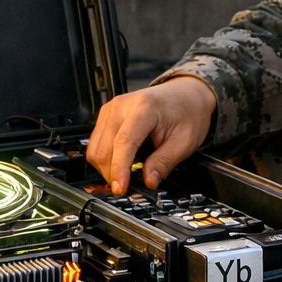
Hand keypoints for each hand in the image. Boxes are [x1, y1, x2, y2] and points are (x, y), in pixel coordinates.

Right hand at [86, 76, 217, 194]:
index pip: (124, 142)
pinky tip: (123, 161)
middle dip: (113, 174)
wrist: (185, 94)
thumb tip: (149, 182)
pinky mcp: (106, 115)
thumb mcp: (185, 141)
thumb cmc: (186, 112)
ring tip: (128, 172)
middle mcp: (122, 106)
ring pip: (95, 149)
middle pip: (104, 149)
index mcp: (144, 108)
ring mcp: (110, 109)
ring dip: (107, 168)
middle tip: (130, 187)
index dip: (119, 168)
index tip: (120, 188)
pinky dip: (106, 158)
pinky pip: (96, 144)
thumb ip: (164, 162)